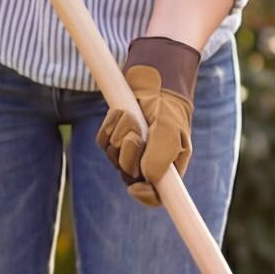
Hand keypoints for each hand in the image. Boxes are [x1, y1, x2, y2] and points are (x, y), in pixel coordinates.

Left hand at [96, 37, 198, 205]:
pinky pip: (103, 141)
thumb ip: (161, 157)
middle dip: (128, 156)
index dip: (144, 196)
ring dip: (119, 136)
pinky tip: (120, 113)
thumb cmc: (168, 104)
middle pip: (128, 176)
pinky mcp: (115, 134)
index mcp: (168, 167)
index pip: (155, 196)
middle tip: (136, 135)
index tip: (136, 187)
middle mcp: (148, 162)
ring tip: (132, 117)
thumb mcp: (171, 130)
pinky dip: (109, 126)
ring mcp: (130, 149)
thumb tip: (145, 178)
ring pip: (113, 157)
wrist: (154, 76)